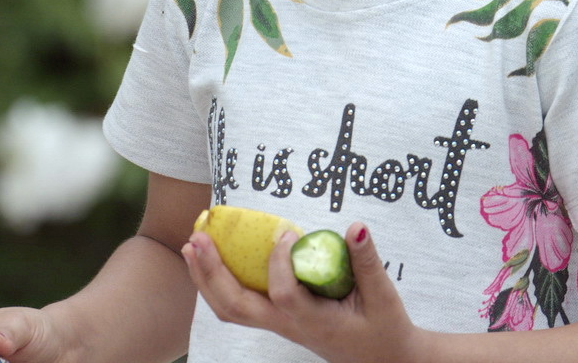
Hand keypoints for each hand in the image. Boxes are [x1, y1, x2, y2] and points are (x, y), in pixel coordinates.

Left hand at [183, 222, 426, 362]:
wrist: (384, 359)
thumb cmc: (384, 328)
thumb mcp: (383, 295)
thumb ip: (367, 261)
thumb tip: (356, 227)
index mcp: (314, 322)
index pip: (284, 294)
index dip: (278, 262)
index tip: (285, 232)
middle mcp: (289, 326)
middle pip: (236, 307)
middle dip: (213, 272)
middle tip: (198, 237)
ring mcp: (280, 325)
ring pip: (231, 310)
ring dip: (207, 277)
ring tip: (193, 244)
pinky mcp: (278, 318)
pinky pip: (239, 305)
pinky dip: (220, 282)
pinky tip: (213, 258)